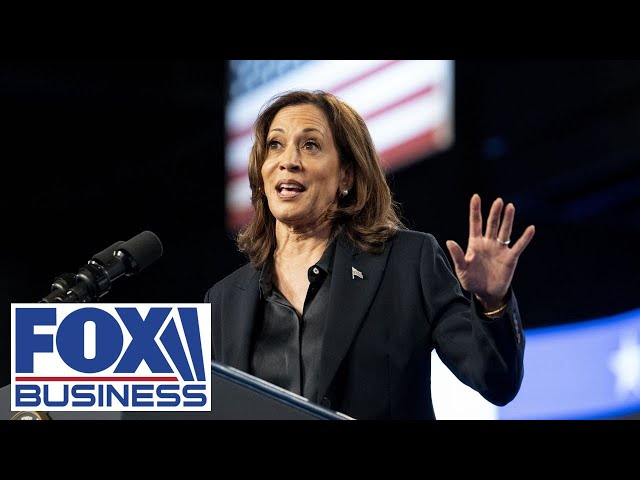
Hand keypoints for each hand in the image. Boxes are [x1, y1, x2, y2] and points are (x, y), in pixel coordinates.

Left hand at [445, 194, 534, 309]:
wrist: (485, 294)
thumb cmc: (471, 280)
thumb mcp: (461, 269)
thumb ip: (457, 255)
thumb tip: (449, 241)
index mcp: (475, 243)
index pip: (475, 223)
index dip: (475, 210)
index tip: (476, 197)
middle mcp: (488, 243)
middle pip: (492, 224)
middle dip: (495, 213)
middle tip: (498, 201)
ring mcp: (500, 249)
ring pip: (505, 231)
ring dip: (508, 220)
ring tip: (510, 207)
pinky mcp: (510, 258)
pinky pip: (519, 246)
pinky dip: (525, 238)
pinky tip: (530, 228)